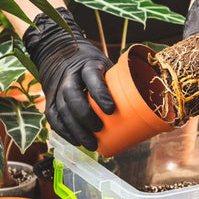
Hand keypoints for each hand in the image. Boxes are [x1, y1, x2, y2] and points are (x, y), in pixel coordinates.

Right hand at [22, 7, 113, 150]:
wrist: (60, 54)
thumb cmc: (93, 65)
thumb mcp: (106, 65)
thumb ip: (118, 82)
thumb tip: (148, 109)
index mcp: (88, 65)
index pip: (91, 76)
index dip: (100, 93)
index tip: (111, 110)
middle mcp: (69, 76)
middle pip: (72, 96)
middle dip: (85, 115)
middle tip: (99, 129)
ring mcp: (57, 88)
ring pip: (60, 109)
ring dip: (75, 129)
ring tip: (91, 144)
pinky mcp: (50, 99)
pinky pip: (53, 118)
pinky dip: (64, 132)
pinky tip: (76, 142)